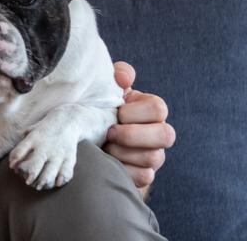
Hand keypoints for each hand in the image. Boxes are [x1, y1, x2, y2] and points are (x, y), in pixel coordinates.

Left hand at [104, 61, 175, 196]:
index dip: (136, 112)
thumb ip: (117, 75)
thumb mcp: (105, 88)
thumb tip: (124, 78)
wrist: (86, 138)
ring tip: (104, 148)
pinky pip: (144, 177)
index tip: (116, 113)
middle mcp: (157, 132)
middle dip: (133, 135)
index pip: (158, 108)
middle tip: (109, 133)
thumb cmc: (97, 108)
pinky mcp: (144, 175)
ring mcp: (153, 155)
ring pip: (154, 158)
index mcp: (149, 108)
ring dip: (124, 153)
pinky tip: (108, 163)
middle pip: (166, 135)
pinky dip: (124, 171)